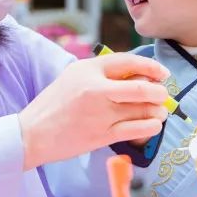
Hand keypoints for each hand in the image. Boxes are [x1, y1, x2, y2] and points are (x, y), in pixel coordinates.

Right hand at [19, 53, 169, 169]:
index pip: (128, 62)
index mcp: (88, 69)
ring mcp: (100, 113)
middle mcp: (96, 89)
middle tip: (163, 95)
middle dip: (159, 92)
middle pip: (141, 88)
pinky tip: (153, 125)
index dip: (151, 67)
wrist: (32, 133)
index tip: (162, 74)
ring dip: (157, 111)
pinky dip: (151, 127)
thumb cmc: (53, 104)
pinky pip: (136, 130)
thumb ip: (100, 74)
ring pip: (142, 110)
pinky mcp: (102, 135)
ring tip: (159, 112)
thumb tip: (136, 76)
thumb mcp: (73, 77)